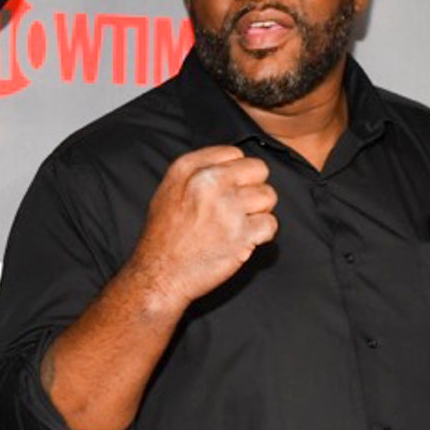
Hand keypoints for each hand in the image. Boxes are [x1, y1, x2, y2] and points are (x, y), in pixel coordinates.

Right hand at [127, 146, 277, 305]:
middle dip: (252, 188)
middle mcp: (209, 183)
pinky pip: (271, 224)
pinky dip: (261, 235)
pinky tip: (243, 240)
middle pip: (258, 170)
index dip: (236, 174)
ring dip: (258, 212)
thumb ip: (198, 172)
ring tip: (237, 226)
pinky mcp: (242, 234)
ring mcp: (227, 208)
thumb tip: (232, 165)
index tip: (226, 190)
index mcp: (189, 169)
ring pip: (268, 196)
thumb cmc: (163, 238)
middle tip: (236, 208)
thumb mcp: (167, 192)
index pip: (235, 153)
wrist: (159, 276)